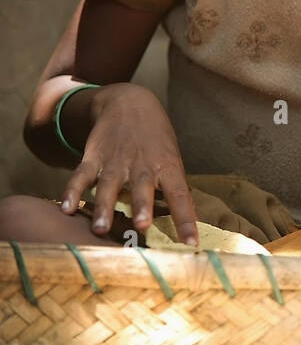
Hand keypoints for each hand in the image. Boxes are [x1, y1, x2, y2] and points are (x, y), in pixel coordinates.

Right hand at [59, 83, 198, 246]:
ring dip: (105, 207)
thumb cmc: (156, 139)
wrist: (129, 102)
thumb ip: (175, 187)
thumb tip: (189, 220)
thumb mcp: (172, 158)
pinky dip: (72, 191)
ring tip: (100, 228)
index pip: (180, 195)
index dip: (186, 219)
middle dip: (141, 207)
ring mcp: (116, 161)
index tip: (191, 242)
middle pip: (142, 188)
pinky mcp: (93, 157)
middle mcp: (142, 165)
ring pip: (110, 186)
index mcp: (167, 166)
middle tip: (141, 226)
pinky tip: (65, 208)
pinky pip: (81, 176)